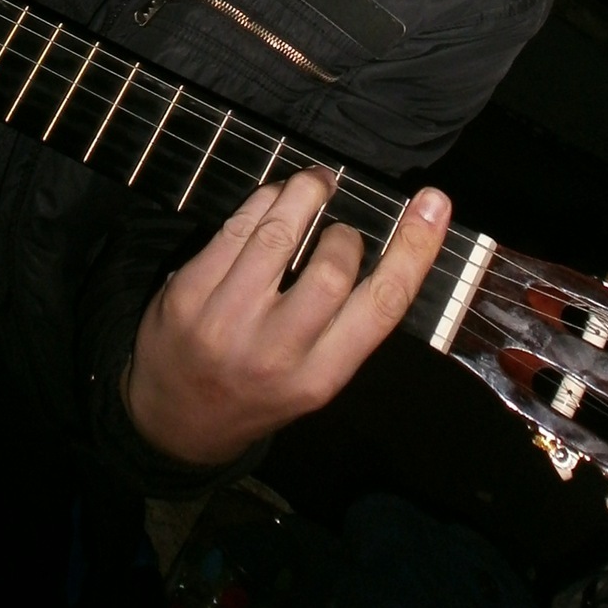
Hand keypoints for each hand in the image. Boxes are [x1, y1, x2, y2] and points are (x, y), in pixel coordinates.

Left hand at [123, 170, 450, 464]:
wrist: (172, 422)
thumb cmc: (258, 390)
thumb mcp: (311, 380)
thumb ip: (343, 324)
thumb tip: (383, 245)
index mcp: (319, 378)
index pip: (381, 307)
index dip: (414, 250)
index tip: (434, 203)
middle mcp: (275, 352)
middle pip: (332, 268)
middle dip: (343, 234)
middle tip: (339, 229)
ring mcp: (225, 320)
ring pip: (279, 235)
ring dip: (305, 195)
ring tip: (315, 184)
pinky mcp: (188, 291)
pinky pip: (236, 228)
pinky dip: (264, 201)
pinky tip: (274, 199)